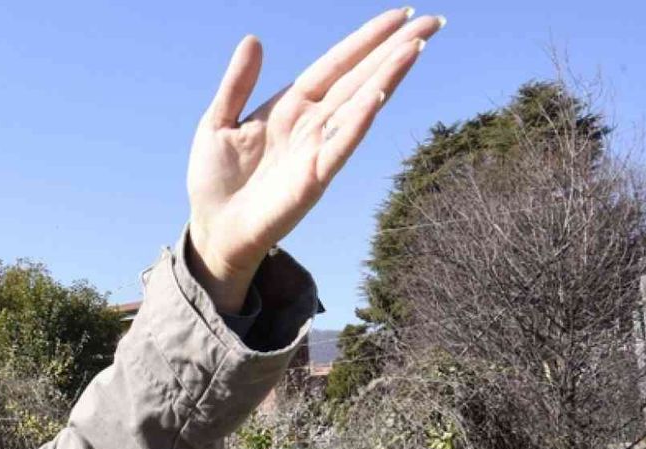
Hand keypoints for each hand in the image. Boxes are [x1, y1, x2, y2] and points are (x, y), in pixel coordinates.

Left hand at [186, 8, 444, 310]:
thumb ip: (237, 83)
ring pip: (358, 105)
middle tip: (433, 22)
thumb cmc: (215, 180)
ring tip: (414, 47)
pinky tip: (376, 97)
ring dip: (386, 76)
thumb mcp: (218, 122)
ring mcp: (316, 150)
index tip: (401, 14)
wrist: (213, 230)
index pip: (336, 64)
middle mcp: (311, 124)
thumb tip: (254, 39)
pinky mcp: (313, 179)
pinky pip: (339, 146)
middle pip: (359, 78)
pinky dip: (357, 122)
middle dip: (394, 49)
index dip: (366, 40)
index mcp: (291, 107)